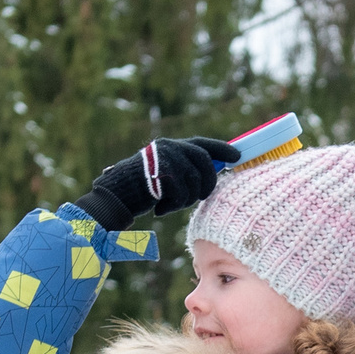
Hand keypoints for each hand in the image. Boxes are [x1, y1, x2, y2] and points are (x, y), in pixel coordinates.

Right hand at [75, 136, 237, 229]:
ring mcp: (166, 158)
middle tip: (202, 196)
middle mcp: (170, 147)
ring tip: (171, 203)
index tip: (237, 156)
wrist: (117, 195)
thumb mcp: (168, 173)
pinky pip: (182, 194)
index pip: (203, 144)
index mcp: (173, 146)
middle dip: (208, 182)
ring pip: (195, 182)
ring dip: (187, 199)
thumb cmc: (144, 189)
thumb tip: (217, 169)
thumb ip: (188, 168)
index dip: (222, 149)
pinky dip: (174, 206)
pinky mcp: (162, 173)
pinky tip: (161, 208)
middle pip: (205, 163)